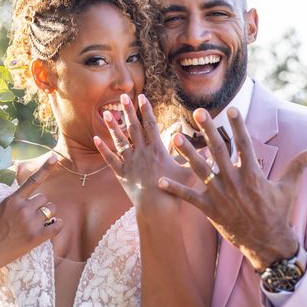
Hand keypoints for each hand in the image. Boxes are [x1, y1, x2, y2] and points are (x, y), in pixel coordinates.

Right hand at [0, 155, 63, 284]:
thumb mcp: (1, 207)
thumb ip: (18, 200)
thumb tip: (35, 196)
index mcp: (13, 199)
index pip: (32, 181)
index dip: (45, 168)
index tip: (54, 157)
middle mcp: (23, 208)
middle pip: (45, 199)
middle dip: (41, 206)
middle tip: (31, 217)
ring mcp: (30, 223)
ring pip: (51, 210)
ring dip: (48, 216)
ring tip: (36, 224)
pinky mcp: (36, 237)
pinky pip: (57, 225)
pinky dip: (57, 225)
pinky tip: (51, 227)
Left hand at [94, 93, 191, 210]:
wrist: (157, 209)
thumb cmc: (174, 192)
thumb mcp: (188, 173)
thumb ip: (197, 158)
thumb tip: (210, 147)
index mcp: (157, 150)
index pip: (150, 125)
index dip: (146, 110)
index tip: (141, 97)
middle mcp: (142, 153)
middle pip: (133, 128)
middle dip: (128, 111)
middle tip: (123, 96)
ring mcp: (130, 163)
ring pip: (119, 141)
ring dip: (113, 126)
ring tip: (106, 113)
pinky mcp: (121, 174)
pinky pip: (110, 159)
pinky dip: (103, 149)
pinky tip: (96, 139)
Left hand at [158, 107, 306, 269]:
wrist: (267, 243)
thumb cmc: (278, 214)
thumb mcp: (288, 188)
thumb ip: (297, 167)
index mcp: (253, 173)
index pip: (244, 143)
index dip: (237, 125)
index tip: (231, 109)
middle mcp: (234, 181)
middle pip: (218, 150)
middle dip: (208, 130)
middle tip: (198, 112)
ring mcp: (221, 195)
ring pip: (200, 169)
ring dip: (186, 153)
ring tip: (174, 137)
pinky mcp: (210, 210)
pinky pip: (189, 198)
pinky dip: (175, 189)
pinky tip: (160, 180)